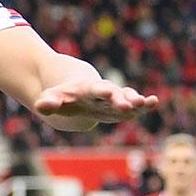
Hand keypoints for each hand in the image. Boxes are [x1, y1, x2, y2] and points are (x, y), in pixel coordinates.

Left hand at [28, 77, 157, 132]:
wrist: (73, 92)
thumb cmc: (62, 96)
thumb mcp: (52, 98)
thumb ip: (47, 102)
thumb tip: (41, 106)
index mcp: (87, 89)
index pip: (95, 90)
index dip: (101, 91)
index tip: (108, 93)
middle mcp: (103, 92)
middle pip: (114, 94)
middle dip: (122, 99)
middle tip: (133, 103)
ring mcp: (113, 98)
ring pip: (127, 98)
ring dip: (137, 101)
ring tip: (149, 102)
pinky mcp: (119, 105)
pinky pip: (133, 105)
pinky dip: (143, 105)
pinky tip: (154, 103)